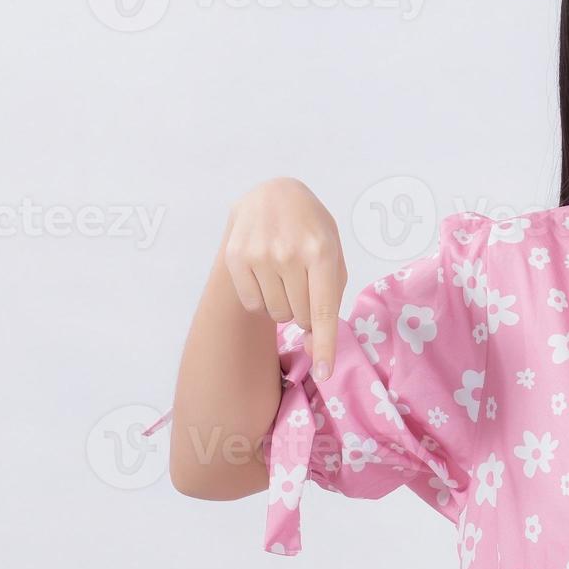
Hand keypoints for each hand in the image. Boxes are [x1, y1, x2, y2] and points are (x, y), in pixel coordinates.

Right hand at [223, 177, 347, 381]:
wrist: (273, 195)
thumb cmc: (311, 231)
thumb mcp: (333, 253)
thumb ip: (331, 300)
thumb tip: (314, 348)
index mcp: (322, 251)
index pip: (323, 310)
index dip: (325, 345)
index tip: (324, 373)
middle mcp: (290, 253)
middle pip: (300, 317)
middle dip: (306, 310)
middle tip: (304, 282)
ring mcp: (259, 255)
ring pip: (277, 313)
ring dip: (284, 304)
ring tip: (285, 274)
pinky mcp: (235, 257)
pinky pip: (252, 303)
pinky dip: (262, 297)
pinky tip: (265, 273)